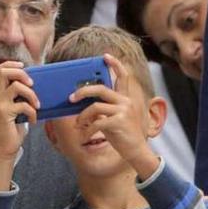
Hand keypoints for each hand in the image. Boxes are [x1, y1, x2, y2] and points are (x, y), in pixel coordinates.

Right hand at [0, 61, 38, 190]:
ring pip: (15, 86)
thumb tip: (34, 83)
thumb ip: (19, 96)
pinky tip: (34, 120)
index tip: (23, 67)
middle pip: (3, 72)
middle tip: (32, 84)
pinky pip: (22, 105)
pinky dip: (32, 112)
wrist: (4, 149)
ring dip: (31, 94)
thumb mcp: (15, 108)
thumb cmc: (12, 128)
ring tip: (37, 105)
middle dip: (21, 73)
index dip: (10, 64)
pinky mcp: (4, 114)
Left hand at [70, 54, 159, 178]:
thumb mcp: (114, 118)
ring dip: (82, 116)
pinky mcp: (119, 122)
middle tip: (71, 98)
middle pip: (100, 89)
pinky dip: (87, 130)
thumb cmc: (123, 135)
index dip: (115, 64)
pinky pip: (96, 123)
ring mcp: (123, 111)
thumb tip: (84, 105)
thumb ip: (103, 109)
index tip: (105, 56)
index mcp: (126, 98)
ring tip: (78, 124)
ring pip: (95, 107)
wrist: (137, 152)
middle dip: (82, 92)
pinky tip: (84, 136)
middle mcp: (126, 102)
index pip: (123, 76)